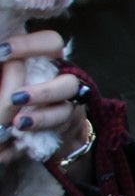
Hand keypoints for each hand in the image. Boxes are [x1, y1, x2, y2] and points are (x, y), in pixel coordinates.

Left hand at [0, 31, 85, 164]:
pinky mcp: (58, 134)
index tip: (2, 52)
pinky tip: (2, 152)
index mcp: (48, 61)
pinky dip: (21, 148)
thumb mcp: (9, 73)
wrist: (22, 125)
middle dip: (44, 93)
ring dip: (41, 120)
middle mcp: (63, 84)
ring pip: (63, 115)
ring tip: (18, 124)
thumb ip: (6, 67)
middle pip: (68, 85)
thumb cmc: (14, 93)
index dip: (30, 46)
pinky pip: (48, 141)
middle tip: (15, 99)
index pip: (51, 43)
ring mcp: (64, 110)